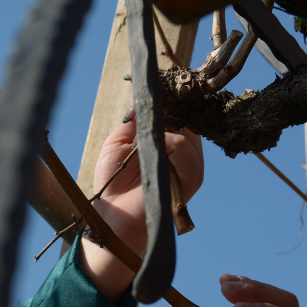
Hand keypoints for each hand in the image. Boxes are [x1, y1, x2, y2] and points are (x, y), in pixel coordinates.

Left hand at [77, 117, 203, 300]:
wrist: (114, 214)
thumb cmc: (114, 181)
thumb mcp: (119, 143)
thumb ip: (134, 121)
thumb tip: (142, 101)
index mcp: (170, 144)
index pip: (180, 114)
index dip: (169, 101)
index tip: (154, 91)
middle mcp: (185, 153)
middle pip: (188, 118)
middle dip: (169, 111)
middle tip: (149, 113)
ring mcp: (191, 166)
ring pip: (189, 131)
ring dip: (166, 129)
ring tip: (146, 141)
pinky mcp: (192, 178)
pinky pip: (186, 148)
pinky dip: (169, 143)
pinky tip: (155, 152)